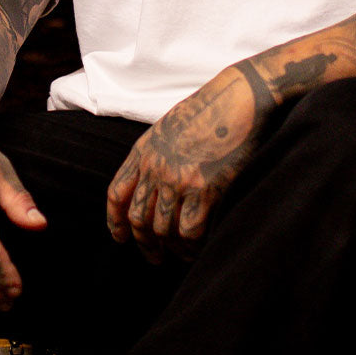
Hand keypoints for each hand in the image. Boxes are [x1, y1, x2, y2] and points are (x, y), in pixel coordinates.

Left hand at [105, 63, 268, 262]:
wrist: (239, 98)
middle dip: (144, 243)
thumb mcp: (169, 126)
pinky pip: (189, 231)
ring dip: (170, 248)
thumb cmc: (211, 109)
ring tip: (180, 254)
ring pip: (162, 229)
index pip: (117, 193)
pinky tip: (197, 247)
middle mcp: (155, 167)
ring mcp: (179, 180)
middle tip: (154, 256)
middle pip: (138, 218)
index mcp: (144, 150)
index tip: (121, 236)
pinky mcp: (205, 189)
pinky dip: (191, 245)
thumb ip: (156, 154)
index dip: (116, 220)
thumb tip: (154, 185)